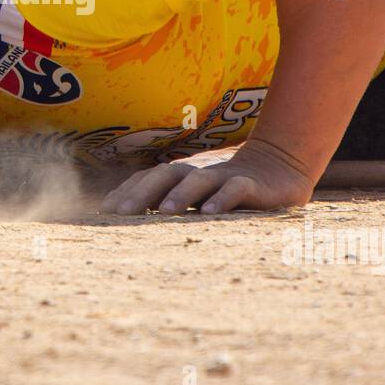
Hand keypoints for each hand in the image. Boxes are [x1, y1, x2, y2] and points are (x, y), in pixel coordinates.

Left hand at [101, 138, 315, 215]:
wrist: (280, 167)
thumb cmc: (228, 187)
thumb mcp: (198, 195)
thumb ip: (170, 201)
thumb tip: (130, 217)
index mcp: (183, 175)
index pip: (149, 179)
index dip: (127, 191)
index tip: (105, 211)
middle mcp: (198, 172)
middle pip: (167, 175)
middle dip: (143, 193)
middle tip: (122, 213)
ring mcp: (224, 176)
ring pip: (198, 180)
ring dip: (180, 194)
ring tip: (163, 212)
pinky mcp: (251, 185)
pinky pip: (235, 188)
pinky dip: (221, 199)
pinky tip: (209, 213)